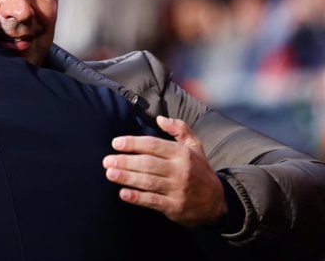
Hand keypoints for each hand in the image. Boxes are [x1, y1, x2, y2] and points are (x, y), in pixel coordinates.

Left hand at [102, 115, 226, 226]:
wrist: (217, 202)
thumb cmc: (200, 170)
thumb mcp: (195, 146)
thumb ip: (179, 129)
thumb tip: (160, 118)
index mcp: (182, 153)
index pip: (153, 145)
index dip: (133, 143)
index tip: (116, 143)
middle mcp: (180, 170)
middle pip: (148, 163)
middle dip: (125, 161)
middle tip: (106, 160)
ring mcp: (177, 190)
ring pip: (148, 182)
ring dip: (127, 177)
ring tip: (110, 174)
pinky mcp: (174, 207)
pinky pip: (152, 201)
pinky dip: (137, 198)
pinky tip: (123, 193)